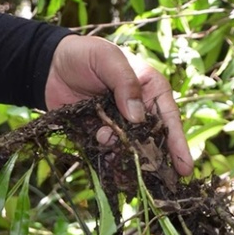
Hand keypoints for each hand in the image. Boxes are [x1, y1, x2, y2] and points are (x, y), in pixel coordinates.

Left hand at [44, 35, 193, 176]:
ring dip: (126, 155)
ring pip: (134, 151)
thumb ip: (124, 83)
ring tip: (109, 143)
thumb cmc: (83, 55)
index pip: (169, 119)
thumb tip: (137, 118)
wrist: (48, 67)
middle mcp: (141, 110)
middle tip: (158, 179)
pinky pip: (113, 153)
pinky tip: (103, 150)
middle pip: (156, 141)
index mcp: (151, 89)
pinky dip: (111, 157)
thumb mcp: (107, 59)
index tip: (185, 169)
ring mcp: (123, 126)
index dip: (178, 145)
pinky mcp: (105, 136)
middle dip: (154, 158)